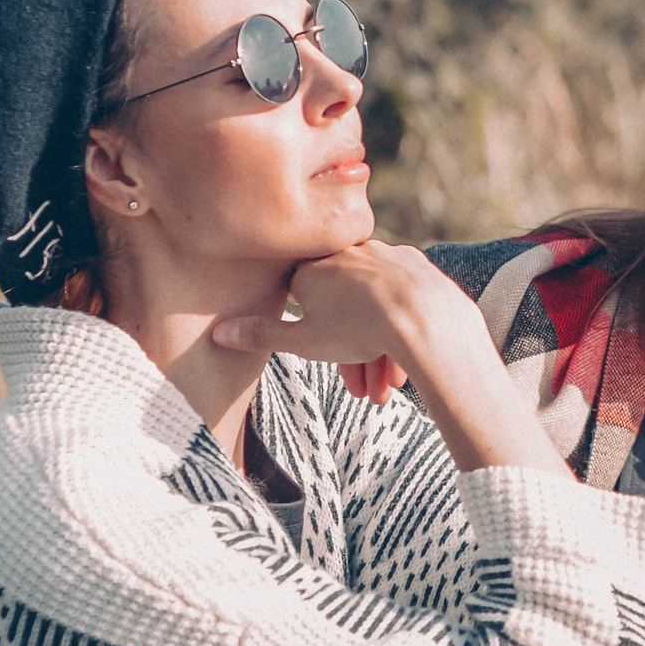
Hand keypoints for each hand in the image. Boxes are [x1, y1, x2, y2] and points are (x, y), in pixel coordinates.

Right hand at [212, 241, 473, 372]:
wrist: (425, 317)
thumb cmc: (357, 330)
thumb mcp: (302, 341)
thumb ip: (262, 335)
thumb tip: (219, 331)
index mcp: (313, 266)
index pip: (300, 296)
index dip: (309, 330)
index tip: (322, 352)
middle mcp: (347, 253)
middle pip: (341, 308)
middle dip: (350, 356)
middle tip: (362, 392)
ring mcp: (385, 255)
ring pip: (373, 307)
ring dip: (376, 353)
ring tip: (384, 391)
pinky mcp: (416, 264)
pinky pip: (401, 299)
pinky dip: (399, 330)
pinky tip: (403, 365)